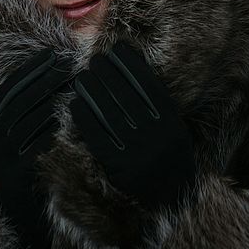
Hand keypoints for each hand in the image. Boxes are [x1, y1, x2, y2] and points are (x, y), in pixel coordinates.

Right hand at [0, 48, 71, 248]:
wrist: (18, 222)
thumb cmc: (26, 173)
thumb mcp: (16, 140)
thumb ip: (25, 113)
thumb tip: (50, 76)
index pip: (9, 88)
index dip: (30, 69)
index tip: (52, 53)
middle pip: (20, 99)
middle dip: (45, 78)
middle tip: (69, 64)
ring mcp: (2, 158)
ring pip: (28, 119)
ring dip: (52, 99)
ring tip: (75, 84)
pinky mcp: (15, 176)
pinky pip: (35, 147)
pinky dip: (50, 131)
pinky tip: (67, 119)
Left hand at [70, 42, 194, 208]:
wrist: (173, 200)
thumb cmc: (169, 157)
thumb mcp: (173, 129)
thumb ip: (158, 105)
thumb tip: (131, 71)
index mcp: (171, 121)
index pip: (148, 83)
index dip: (131, 63)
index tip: (118, 48)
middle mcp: (156, 133)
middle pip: (125, 94)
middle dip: (107, 73)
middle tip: (94, 60)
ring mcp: (137, 150)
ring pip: (109, 112)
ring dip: (92, 91)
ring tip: (81, 78)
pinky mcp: (119, 167)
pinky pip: (97, 136)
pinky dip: (85, 118)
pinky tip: (75, 105)